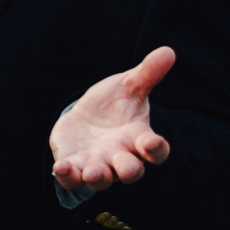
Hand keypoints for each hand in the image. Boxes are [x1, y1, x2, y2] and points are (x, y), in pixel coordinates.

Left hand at [50, 46, 175, 192]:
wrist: (86, 116)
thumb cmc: (114, 104)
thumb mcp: (129, 85)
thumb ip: (147, 73)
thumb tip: (168, 51)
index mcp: (139, 138)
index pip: (155, 149)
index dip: (156, 148)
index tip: (153, 142)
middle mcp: (120, 156)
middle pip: (130, 170)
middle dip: (130, 170)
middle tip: (128, 169)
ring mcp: (97, 164)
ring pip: (101, 178)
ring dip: (98, 177)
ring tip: (92, 172)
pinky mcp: (74, 165)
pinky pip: (72, 178)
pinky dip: (68, 176)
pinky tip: (61, 168)